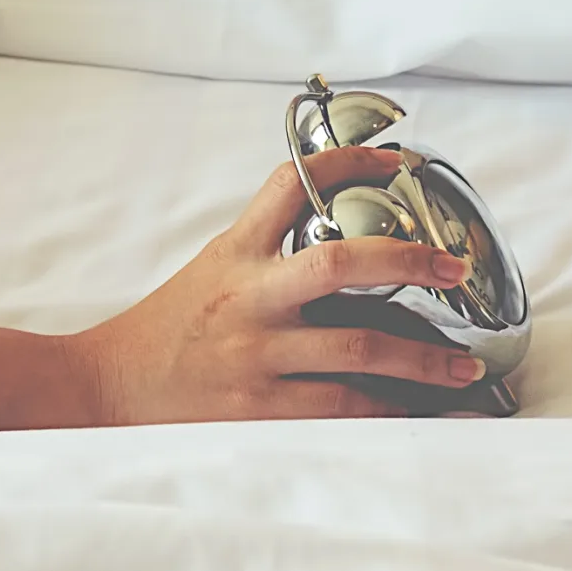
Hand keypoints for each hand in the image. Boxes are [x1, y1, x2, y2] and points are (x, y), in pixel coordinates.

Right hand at [73, 149, 489, 422]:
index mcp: (236, 253)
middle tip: (453, 270)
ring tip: (463, 364)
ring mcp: (255, 356)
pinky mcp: (259, 409)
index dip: (350, 163)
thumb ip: (269, 248)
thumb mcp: (212, 267)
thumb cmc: (166, 330)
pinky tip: (419, 408)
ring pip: (359, 347)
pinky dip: (388, 408)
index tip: (397, 161)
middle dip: (409, 262)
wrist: (108, 387)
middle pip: (342, 263)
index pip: (292, 186)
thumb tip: (346, 233)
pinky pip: (342, 408)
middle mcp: (248, 299)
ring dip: (423, 357)